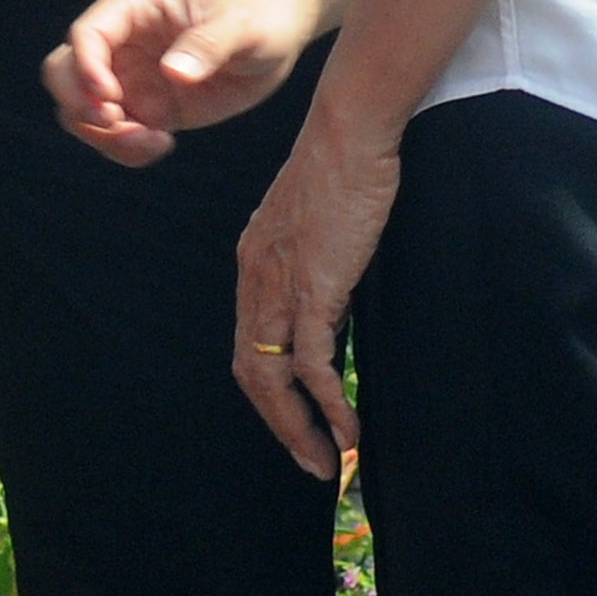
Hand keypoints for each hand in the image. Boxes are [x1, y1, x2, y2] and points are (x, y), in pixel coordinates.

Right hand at [44, 0, 320, 166]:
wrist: (278, 28)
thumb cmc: (259, 11)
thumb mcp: (242, 24)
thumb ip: (208, 45)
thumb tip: (174, 74)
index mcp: (132, 4)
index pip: (85, 35)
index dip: (86, 70)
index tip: (111, 102)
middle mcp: (120, 38)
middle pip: (63, 72)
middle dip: (82, 105)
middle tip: (123, 124)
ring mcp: (127, 73)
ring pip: (80, 110)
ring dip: (103, 135)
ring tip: (153, 142)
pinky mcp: (144, 104)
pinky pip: (113, 134)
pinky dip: (125, 148)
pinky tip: (163, 145)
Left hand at [232, 101, 397, 476]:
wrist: (348, 134)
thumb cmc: (342, 170)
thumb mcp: (316, 226)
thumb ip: (315, 269)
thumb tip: (329, 309)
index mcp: (254, 264)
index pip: (248, 344)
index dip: (268, 392)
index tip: (296, 423)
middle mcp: (256, 278)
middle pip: (251, 372)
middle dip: (280, 424)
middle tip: (310, 461)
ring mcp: (280, 284)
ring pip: (273, 376)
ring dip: (299, 427)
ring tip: (325, 461)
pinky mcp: (313, 286)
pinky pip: (312, 362)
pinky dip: (326, 404)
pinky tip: (346, 430)